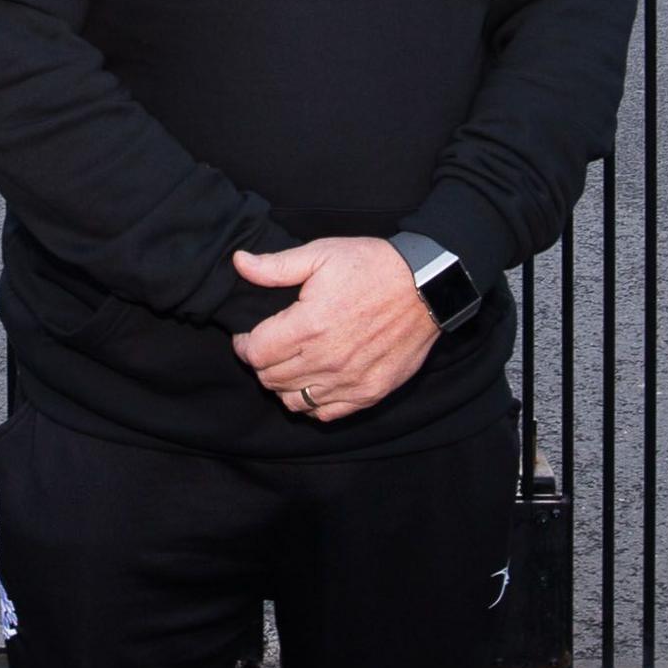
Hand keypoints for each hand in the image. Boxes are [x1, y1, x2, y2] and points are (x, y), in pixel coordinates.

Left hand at [229, 237, 435, 422]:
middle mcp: (326, 360)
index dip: (244, 344)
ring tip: (291, 362)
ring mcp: (348, 381)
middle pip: (270, 379)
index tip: (248, 334)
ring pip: (293, 401)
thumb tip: (239, 262)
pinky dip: (311, 402)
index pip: (255, 353)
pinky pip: (325, 414)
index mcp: (309, 325)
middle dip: (262, 363)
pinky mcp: (369, 393)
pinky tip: (315, 380)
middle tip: (270, 346)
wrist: (428, 286)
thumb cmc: (374, 266)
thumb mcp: (322, 254)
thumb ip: (276, 266)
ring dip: (284, 384)